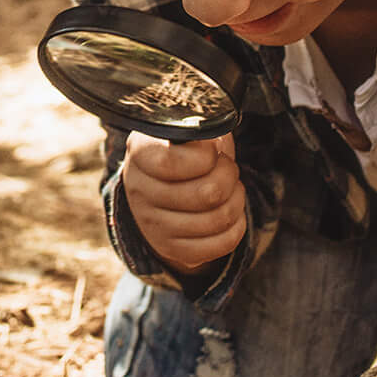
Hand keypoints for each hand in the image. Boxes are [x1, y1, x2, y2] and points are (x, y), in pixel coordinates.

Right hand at [120, 131, 246, 278]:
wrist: (160, 191)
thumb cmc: (182, 153)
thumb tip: (217, 135)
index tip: (211, 151)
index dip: (205, 156)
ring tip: (231, 188)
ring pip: (219, 218)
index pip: (171, 163)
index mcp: (140, 153)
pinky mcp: (173, 249)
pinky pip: (222, 243)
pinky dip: (237, 226)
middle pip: (208, 193)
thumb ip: (201, 126)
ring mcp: (154, 225)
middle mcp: (140, 191)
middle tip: (228, 168)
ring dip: (237, 199)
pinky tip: (229, 213)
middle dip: (230, 176)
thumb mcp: (186, 132)